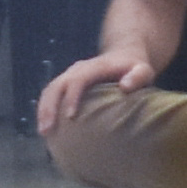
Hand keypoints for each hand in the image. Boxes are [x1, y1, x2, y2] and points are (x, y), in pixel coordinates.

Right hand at [35, 43, 153, 135]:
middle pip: (57, 85)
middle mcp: (78, 69)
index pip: (78, 80)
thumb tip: (124, 87)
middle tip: (47, 130)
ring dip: (43, 110)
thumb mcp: (143, 70)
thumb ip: (138, 77)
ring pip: (50, 90)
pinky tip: (46, 127)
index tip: (70, 117)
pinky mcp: (67, 83)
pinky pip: (51, 94)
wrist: (124, 55)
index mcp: (94, 67)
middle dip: (49, 107)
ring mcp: (70, 75)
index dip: (72, 97)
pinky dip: (45, 109)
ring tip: (43, 132)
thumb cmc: (135, 68)